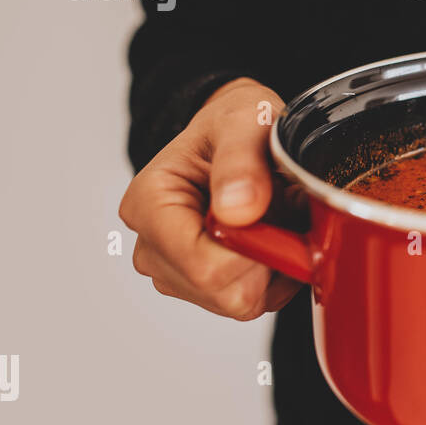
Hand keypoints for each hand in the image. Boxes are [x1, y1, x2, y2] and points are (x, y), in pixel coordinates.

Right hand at [118, 78, 303, 319]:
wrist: (235, 135)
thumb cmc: (233, 124)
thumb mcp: (244, 122)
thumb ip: (242, 161)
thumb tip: (238, 209)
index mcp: (149, 205)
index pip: (204, 266)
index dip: (254, 250)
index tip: (273, 211)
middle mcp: (153, 248)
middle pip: (223, 291)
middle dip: (267, 257)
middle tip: (276, 208)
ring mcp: (176, 274)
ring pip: (241, 302)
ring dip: (273, 264)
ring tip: (270, 217)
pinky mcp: (202, 288)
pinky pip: (254, 301)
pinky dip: (275, 274)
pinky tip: (269, 235)